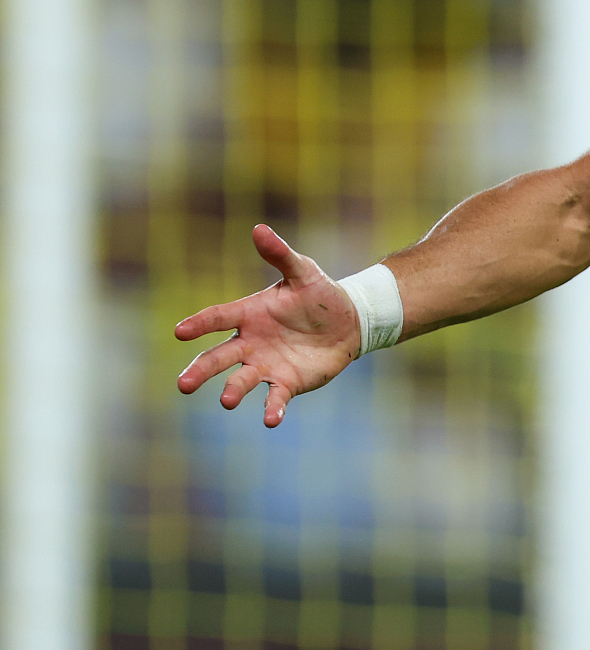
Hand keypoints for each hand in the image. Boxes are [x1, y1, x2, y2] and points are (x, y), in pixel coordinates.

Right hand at [174, 225, 361, 425]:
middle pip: (218, 358)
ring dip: (232, 391)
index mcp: (249, 314)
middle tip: (182, 385)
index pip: (218, 317)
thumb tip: (259, 229)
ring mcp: (265, 365)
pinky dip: (272, 409)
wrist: (349, 321)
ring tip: (225, 401)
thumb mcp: (303, 271)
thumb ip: (280, 255)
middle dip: (200, 370)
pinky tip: (270, 420)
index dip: (199, 324)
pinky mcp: (287, 383)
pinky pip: (276, 398)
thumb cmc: (320, 294)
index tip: (180, 331)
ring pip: (241, 380)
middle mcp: (250, 343)